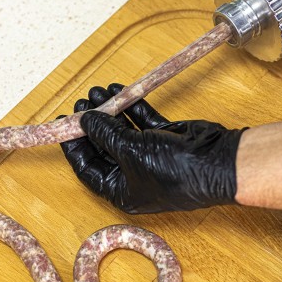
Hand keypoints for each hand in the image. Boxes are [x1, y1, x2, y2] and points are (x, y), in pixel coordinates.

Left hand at [59, 83, 246, 213]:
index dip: (73, 147)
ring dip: (110, 110)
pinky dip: (131, 106)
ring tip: (97, 91)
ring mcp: (149, 154)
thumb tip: (86, 119)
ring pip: (122, 130)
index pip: (87, 169)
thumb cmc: (175, 171)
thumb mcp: (131, 153)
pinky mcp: (163, 137)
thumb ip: (106, 135)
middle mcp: (133, 175)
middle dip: (92, 124)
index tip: (64, 124)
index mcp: (122, 191)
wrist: (217, 162)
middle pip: (103, 147)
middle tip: (81, 103)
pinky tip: (119, 91)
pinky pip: (141, 120)